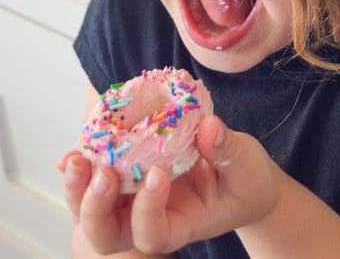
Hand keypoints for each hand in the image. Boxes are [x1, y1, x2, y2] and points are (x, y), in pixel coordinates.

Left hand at [59, 116, 282, 254]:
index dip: (147, 209)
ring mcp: (136, 205)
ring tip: (75, 158)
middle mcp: (152, 221)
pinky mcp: (131, 184)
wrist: (243, 186)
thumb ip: (227, 150)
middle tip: (101, 171)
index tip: (159, 173)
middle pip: (108, 235)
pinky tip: (70, 155)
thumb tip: (208, 126)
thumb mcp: (246, 166)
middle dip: (96, 207)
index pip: (154, 234)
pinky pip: (99, 183)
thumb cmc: (246, 181)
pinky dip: (82, 172)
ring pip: (94, 213)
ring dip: (80, 189)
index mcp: (182, 225)